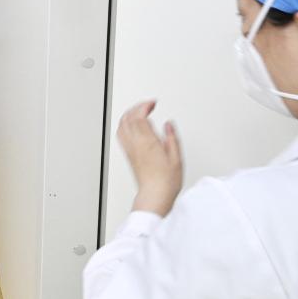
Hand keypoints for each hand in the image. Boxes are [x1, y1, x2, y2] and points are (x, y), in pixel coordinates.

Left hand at [116, 100, 182, 216]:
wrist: (154, 195)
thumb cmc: (166, 180)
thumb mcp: (176, 157)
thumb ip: (171, 138)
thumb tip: (168, 124)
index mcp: (147, 142)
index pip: (139, 116)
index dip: (144, 105)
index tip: (152, 103)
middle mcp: (135, 143)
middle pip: (128, 118)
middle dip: (137, 107)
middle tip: (148, 105)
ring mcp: (129, 149)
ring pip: (122, 125)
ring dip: (129, 114)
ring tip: (140, 111)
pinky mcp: (128, 154)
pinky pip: (121, 134)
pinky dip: (125, 125)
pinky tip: (131, 125)